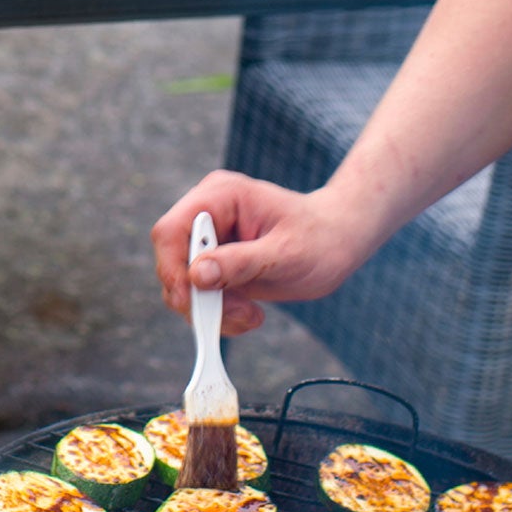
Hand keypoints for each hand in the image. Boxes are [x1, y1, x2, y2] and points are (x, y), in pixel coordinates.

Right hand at [151, 169, 374, 336]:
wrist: (339, 242)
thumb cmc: (320, 238)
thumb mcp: (286, 253)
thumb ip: (241, 262)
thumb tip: (197, 275)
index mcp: (221, 195)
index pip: (172, 230)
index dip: (172, 267)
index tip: (190, 301)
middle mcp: (208, 215)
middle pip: (173, 262)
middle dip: (199, 297)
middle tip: (238, 315)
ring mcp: (210, 241)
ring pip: (184, 285)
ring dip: (212, 311)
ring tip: (252, 316)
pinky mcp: (216, 264)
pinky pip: (200, 296)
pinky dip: (219, 314)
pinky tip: (251, 314)